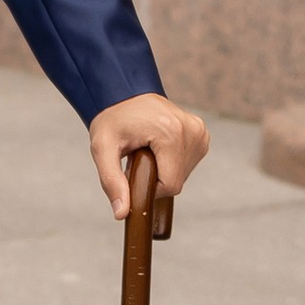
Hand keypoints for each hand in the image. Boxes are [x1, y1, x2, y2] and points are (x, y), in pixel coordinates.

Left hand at [89, 94, 207, 220]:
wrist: (123, 91)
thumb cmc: (112, 118)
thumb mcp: (102, 148)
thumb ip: (111, 181)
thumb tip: (121, 213)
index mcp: (171, 133)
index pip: (170, 185)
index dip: (149, 187)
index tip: (133, 170)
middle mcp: (191, 130)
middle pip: (177, 180)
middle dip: (155, 176)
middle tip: (136, 156)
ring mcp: (200, 131)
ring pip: (184, 173)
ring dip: (164, 169)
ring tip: (146, 149)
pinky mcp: (201, 132)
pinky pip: (189, 162)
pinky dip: (172, 160)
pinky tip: (158, 146)